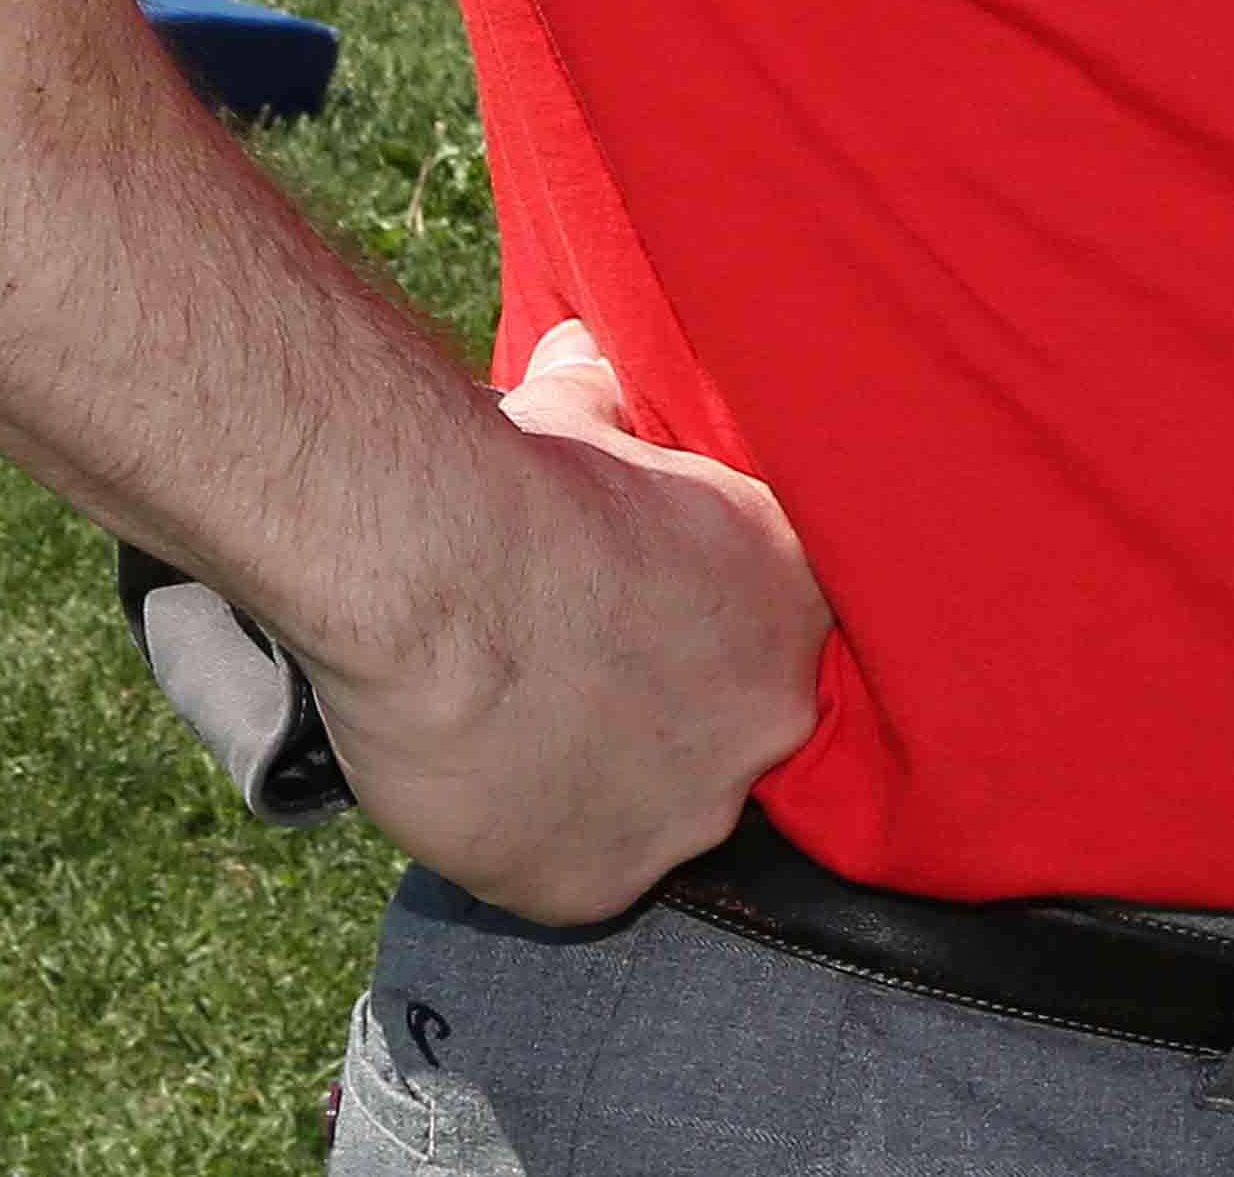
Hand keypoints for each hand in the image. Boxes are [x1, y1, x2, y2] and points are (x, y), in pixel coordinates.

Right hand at [311, 322, 836, 926]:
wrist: (439, 567)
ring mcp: (694, 811)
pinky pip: (572, 880)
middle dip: (663, 714)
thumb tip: (583, 349)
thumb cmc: (518, 476)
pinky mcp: (601, 884)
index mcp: (795, 593)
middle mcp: (774, 712)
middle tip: (575, 683)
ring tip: (516, 736)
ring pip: (655, 815)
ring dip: (597, 787)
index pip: (778, 635)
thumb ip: (605, 401)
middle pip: (729, 733)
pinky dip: (527, 849)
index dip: (708, 636)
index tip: (647, 626)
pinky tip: (482, 792)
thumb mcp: (586, 415)